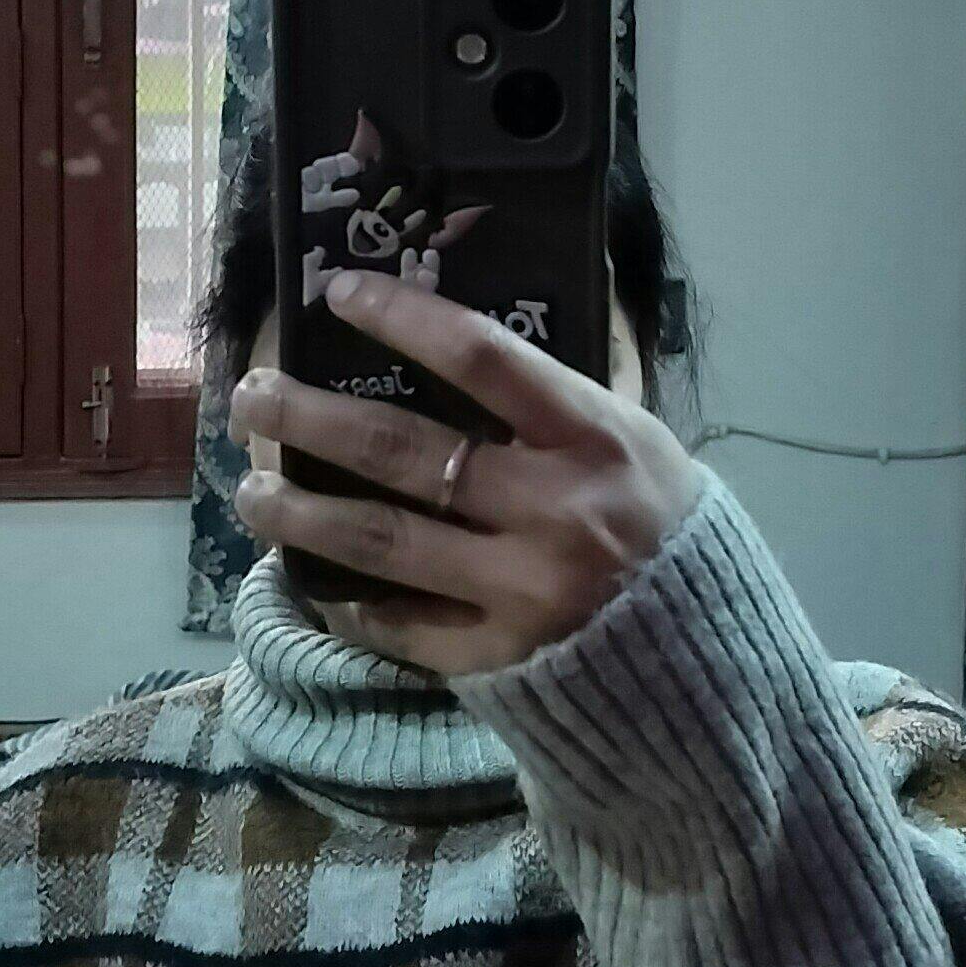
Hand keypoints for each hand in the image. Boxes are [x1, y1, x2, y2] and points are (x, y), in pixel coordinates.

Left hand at [227, 267, 700, 675]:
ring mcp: (520, 591)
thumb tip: (475, 337)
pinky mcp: (497, 660)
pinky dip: (349, 598)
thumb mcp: (643, 449)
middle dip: (308, 417)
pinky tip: (310, 576)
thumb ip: (565, 402)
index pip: (482, 357)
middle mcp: (553, 512)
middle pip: (401, 451)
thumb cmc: (672, 539)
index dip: (402, 317)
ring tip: (250, 491)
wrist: (715, 672)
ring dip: (299, 511)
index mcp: (596, 440)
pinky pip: (399, 623)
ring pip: (378, 541)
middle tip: (250, 396)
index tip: (338, 294)